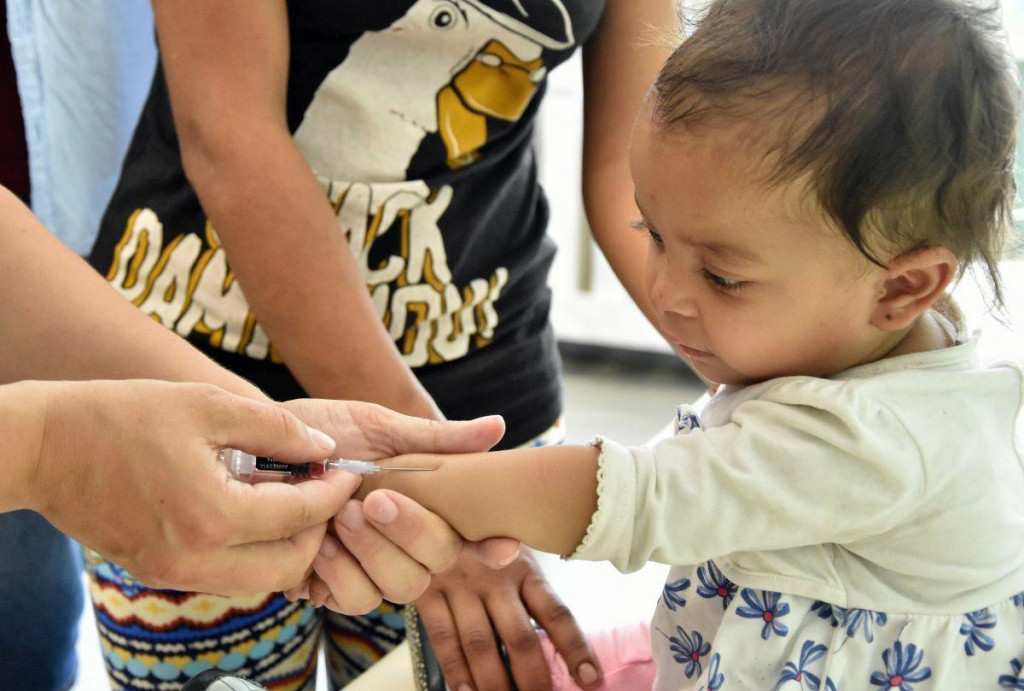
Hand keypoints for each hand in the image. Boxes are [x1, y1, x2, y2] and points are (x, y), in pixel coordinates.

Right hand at [25, 380, 353, 594]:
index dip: (335, 490)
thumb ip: (278, 429)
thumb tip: (325, 446)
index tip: (350, 467)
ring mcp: (176, 573)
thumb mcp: (210, 406)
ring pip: (261, 578)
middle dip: (320, 529)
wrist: (45, 446)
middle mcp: (196, 559)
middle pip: (291, 565)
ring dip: (289, 544)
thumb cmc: (123, 416)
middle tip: (325, 487)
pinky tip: (256, 507)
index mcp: (212, 517)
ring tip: (293, 495)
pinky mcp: (160, 572)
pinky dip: (254, 549)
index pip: (301, 517)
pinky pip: (228, 573)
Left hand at [279, 400, 519, 610]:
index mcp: (426, 505)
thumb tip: (498, 426)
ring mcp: (370, 568)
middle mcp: (405, 543)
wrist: (259, 446)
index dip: (492, 547)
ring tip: (336, 517)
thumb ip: (436, 438)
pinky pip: (351, 600)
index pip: (474, 535)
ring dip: (371, 553)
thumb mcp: (379, 427)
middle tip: (372, 500)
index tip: (498, 547)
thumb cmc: (325, 432)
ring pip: (397, 589)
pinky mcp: (330, 586)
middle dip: (409, 533)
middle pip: (436, 564)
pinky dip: (336, 572)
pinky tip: (316, 541)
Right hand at [413, 549, 601, 690]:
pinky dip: (456, 671)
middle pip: (519, 637)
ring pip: (481, 644)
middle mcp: (494, 575)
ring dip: (495, 684)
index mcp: (524, 567)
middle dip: (534, 679)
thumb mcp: (512, 550)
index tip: (590, 680)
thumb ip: (530, 589)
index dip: (575, 648)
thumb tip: (558, 643)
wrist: (428, 508)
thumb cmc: (481, 539)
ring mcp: (459, 584)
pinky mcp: (427, 592)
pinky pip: (444, 639)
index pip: (555, 613)